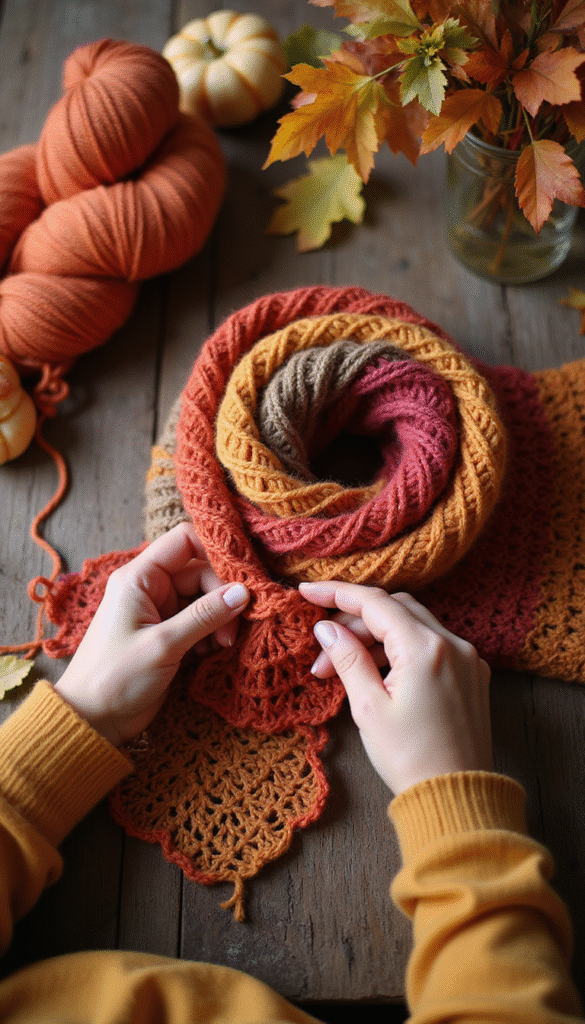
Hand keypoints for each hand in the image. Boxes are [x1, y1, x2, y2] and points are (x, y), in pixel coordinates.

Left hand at [55, 523, 248, 746]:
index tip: (243, 573)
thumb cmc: (115, 678)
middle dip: (223, 597)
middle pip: (201, 572)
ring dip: (221, 619)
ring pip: (204, 599)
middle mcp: (150, 589)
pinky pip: (200, 623)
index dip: (215, 549)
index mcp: (139, 578)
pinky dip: (212, 634)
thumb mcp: (163, 644)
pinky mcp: (168, 636)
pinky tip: (216, 652)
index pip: (184, 541)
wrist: (91, 720)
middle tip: (235, 627)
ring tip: (226, 644)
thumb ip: (205, 616)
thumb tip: (243, 592)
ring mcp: (159, 612)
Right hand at [299, 581, 491, 794]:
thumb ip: (348, 659)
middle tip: (323, 647)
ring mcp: (467, 658)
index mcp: (425, 648)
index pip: (375, 602)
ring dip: (376, 637)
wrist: (456, 800)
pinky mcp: (472, 674)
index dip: (337, 593)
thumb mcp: (369, 708)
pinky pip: (431, 645)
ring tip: (343, 668)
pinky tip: (377, 672)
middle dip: (355, 620)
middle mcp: (453, 644)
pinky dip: (401, 649)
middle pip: (395, 608)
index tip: (307, 591)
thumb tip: (327, 628)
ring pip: (413, 625)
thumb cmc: (410, 758)